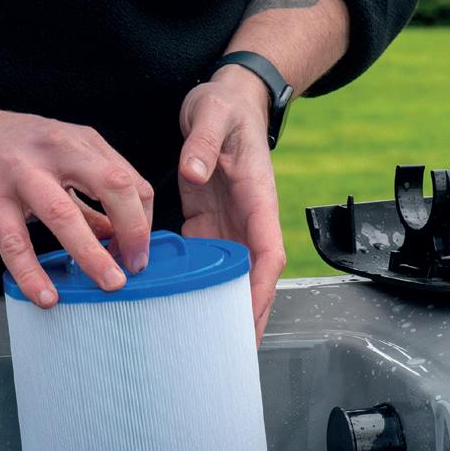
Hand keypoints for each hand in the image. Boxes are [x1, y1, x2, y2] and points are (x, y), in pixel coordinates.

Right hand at [0, 107, 153, 307]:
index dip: (142, 221)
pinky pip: (15, 241)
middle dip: (133, 231)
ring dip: (92, 254)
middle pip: (113, 186)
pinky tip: (46, 295)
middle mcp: (56, 150)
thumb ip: (87, 199)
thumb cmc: (4, 148)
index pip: (130, 181)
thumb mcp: (55, 162)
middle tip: (134, 267)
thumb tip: (117, 236)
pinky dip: (32, 272)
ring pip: (65, 215)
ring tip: (108, 283)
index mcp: (79, 143)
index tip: (138, 252)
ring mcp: (21, 171)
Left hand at [178, 67, 286, 343]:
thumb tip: (194, 170)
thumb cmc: (225, 106)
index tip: (250, 316)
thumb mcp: (213, 115)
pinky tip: (181, 308)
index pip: (268, 254)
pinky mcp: (207, 221)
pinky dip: (197, 286)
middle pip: (253, 277)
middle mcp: (247, 218)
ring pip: (231, 275)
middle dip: (247, 314)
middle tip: (233, 353)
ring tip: (209, 344)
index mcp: (258, 198)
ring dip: (223, 307)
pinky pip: (204, 260)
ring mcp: (228, 223)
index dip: (262, 288)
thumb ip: (203, 143)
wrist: (225, 98)